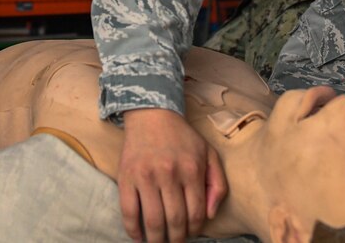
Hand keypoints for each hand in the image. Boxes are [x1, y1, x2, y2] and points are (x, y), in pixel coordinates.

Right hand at [118, 108, 226, 242]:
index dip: (194, 230)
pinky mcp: (126, 177)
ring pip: (152, 221)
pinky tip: (138, 236)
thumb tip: (210, 216)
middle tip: (175, 242)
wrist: (152, 115)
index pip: (195, 213)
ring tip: (159, 242)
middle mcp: (169, 174)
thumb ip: (218, 184)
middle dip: (176, 239)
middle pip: (175, 221)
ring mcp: (145, 176)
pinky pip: (128, 211)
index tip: (190, 233)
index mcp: (191, 170)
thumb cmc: (183, 138)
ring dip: (157, 239)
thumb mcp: (209, 154)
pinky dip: (133, 230)